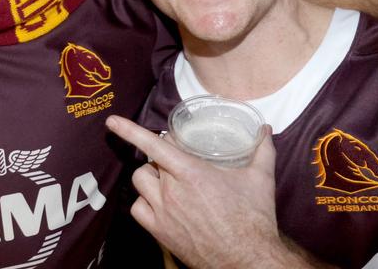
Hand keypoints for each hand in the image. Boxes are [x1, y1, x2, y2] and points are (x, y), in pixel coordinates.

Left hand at [106, 116, 298, 268]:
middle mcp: (172, 191)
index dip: (130, 130)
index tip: (112, 121)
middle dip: (159, 160)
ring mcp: (163, 213)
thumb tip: (265, 129)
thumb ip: (262, 149)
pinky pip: (138, 210)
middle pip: (149, 164)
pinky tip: (158, 203)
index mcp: (191, 173)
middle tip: (176, 164)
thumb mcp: (261, 179)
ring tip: (166, 182)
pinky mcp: (160, 232)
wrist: (248, 259)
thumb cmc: (253, 219)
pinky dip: (144, 202)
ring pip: (140, 184)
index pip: (153, 146)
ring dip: (149, 179)